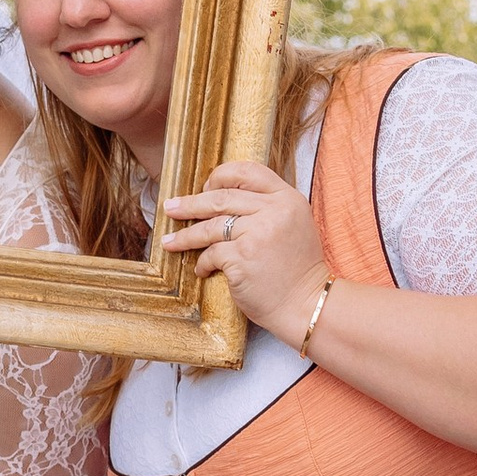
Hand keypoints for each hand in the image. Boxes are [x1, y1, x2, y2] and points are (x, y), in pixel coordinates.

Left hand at [159, 158, 330, 346]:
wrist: (307, 304)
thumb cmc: (296, 270)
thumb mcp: (292, 225)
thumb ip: (266, 208)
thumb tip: (219, 197)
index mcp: (287, 198)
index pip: (248, 171)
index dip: (221, 176)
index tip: (205, 187)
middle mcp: (274, 211)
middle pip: (221, 197)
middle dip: (190, 204)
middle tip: (170, 208)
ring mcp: (258, 234)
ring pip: (210, 226)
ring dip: (185, 236)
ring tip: (169, 241)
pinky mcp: (243, 258)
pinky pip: (211, 254)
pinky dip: (203, 264)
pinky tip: (202, 271)